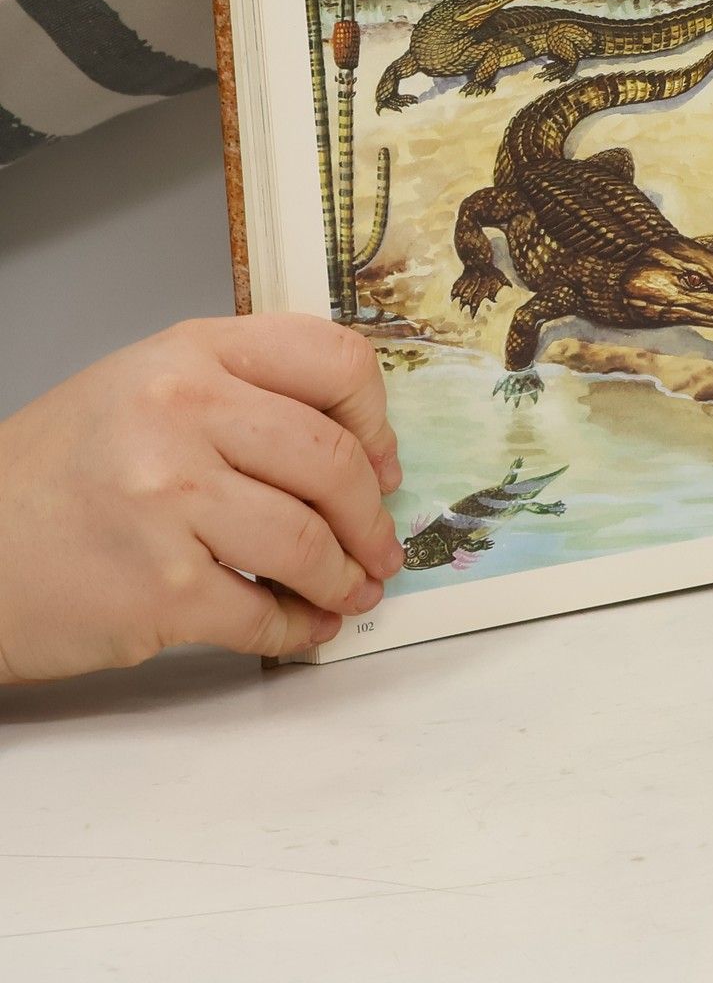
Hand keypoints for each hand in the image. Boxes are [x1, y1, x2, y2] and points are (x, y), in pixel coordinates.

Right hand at [0, 315, 404, 683]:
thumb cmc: (60, 473)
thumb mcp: (145, 390)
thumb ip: (244, 394)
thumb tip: (356, 447)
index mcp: (191, 355)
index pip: (334, 360)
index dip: (375, 418)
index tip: (382, 460)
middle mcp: (182, 415)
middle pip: (333, 459)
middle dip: (372, 515)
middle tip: (381, 544)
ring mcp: (171, 500)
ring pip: (309, 541)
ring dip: (345, 577)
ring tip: (351, 590)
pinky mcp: (159, 587)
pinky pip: (263, 612)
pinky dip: (298, 627)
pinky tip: (305, 625)